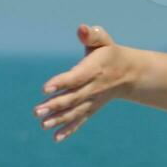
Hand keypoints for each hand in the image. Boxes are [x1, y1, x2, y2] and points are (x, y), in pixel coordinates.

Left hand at [33, 24, 137, 141]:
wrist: (131, 73)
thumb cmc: (110, 53)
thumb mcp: (104, 40)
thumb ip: (92, 35)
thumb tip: (81, 28)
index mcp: (94, 70)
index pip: (76, 77)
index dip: (61, 82)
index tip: (45, 88)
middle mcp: (94, 88)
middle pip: (73, 98)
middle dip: (54, 105)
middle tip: (36, 112)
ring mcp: (93, 100)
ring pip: (75, 111)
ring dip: (59, 119)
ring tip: (42, 124)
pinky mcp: (91, 108)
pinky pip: (81, 120)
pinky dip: (70, 129)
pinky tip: (56, 138)